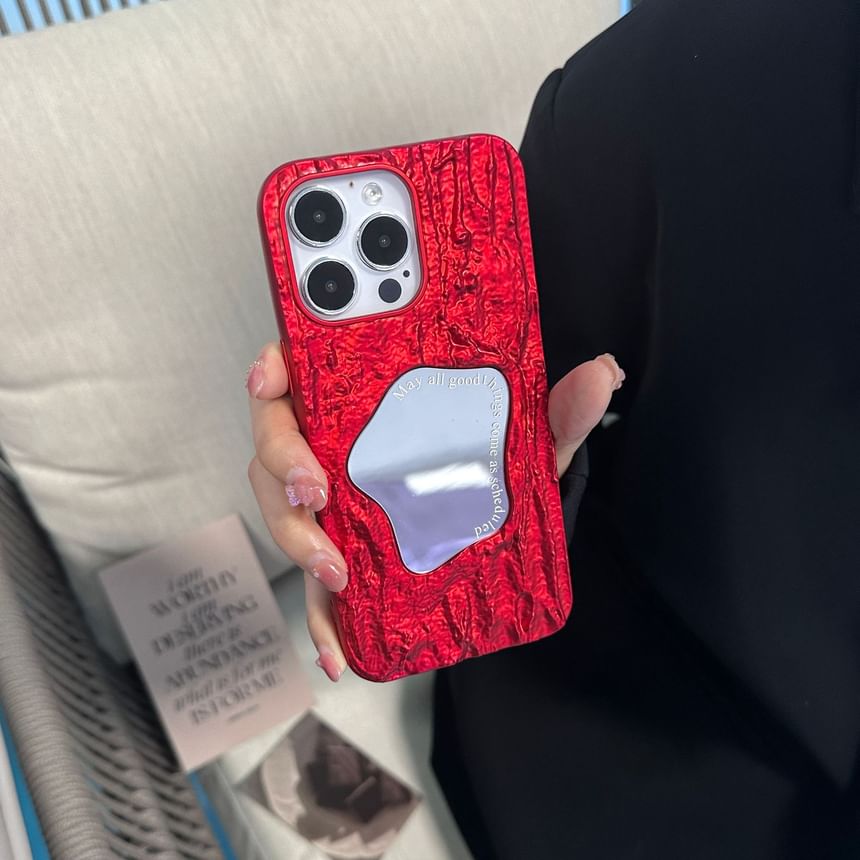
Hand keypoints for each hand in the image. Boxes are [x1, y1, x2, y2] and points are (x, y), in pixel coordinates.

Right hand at [246, 344, 623, 681]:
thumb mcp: (523, 440)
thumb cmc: (488, 462)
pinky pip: (312, 586)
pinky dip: (320, 620)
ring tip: (336, 571)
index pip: (301, 366)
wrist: (493, 520)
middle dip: (282, 461)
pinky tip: (338, 652)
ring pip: (281, 508)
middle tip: (316, 488)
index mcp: (360, 396)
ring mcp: (330, 501)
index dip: (272, 366)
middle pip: (275, 440)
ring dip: (295, 539)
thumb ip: (556, 410)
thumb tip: (602, 376)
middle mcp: (332, 442)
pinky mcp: (339, 555)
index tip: (272, 376)